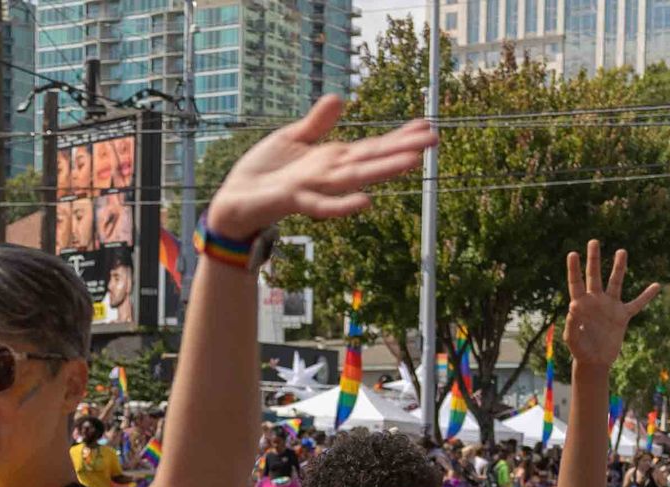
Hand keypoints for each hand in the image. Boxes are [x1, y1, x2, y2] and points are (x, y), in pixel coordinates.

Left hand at [204, 95, 435, 239]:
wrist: (234, 200)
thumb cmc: (263, 173)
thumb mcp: (291, 138)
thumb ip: (316, 124)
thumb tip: (338, 98)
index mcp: (331, 159)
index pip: (371, 146)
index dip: (397, 136)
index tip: (426, 125)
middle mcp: (329, 174)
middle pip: (371, 159)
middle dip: (401, 150)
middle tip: (435, 139)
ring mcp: (314, 188)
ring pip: (353, 179)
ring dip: (382, 172)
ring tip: (411, 162)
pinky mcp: (293, 199)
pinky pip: (321, 204)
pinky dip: (343, 205)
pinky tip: (365, 202)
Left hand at [562, 241, 658, 369]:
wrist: (594, 361)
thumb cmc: (580, 350)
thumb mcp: (572, 338)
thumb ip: (572, 324)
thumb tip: (573, 306)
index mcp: (580, 304)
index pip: (576, 283)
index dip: (574, 269)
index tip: (572, 254)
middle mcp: (595, 301)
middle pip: (594, 275)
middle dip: (594, 259)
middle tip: (593, 241)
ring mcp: (610, 306)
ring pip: (615, 282)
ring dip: (619, 267)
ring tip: (621, 251)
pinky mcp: (622, 316)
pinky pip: (637, 304)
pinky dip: (647, 295)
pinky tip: (657, 285)